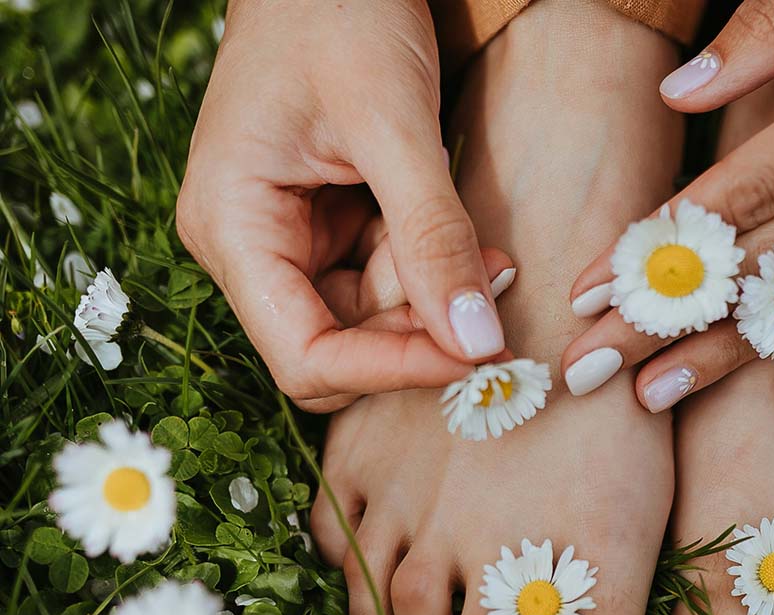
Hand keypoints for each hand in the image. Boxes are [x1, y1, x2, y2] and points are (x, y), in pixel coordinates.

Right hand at [178, 0, 510, 411]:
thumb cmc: (338, 12)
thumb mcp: (392, 123)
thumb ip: (432, 237)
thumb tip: (475, 344)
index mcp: (232, 227)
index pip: (305, 356)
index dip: (390, 372)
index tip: (475, 358)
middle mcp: (250, 245)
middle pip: (341, 344)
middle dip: (421, 330)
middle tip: (493, 291)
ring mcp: (289, 237)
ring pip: (373, 317)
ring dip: (437, 297)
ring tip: (491, 254)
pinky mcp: (328, 225)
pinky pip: (387, 278)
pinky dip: (434, 269)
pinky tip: (473, 244)